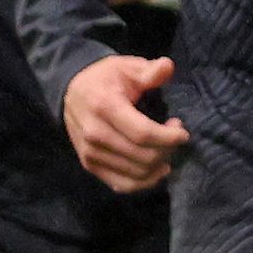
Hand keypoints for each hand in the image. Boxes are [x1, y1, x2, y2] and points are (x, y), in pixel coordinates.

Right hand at [61, 50, 186, 191]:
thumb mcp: (127, 67)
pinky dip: (144, 182)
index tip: (182, 132)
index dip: (168, 137)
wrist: (70, 92)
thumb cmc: (105, 78)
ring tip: (165, 148)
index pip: (143, 133)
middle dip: (167, 149)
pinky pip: (122, 185)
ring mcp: (90, 153)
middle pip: (142, 156)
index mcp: (105, 107)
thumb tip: (168, 67)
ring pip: (136, 173)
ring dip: (159, 165)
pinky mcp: (90, 165)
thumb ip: (149, 71)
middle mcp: (95, 134)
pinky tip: (157, 170)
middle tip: (174, 136)